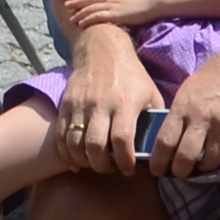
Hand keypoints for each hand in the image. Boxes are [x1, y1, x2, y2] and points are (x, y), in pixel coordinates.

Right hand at [54, 35, 156, 172]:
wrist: (102, 50)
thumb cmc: (131, 76)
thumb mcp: (151, 94)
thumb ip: (155, 120)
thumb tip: (158, 148)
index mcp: (125, 102)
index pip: (122, 140)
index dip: (124, 161)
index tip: (128, 170)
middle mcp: (100, 103)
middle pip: (95, 146)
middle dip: (102, 166)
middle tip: (110, 168)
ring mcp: (80, 104)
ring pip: (75, 143)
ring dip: (84, 161)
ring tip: (95, 164)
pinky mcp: (66, 104)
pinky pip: (61, 136)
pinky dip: (66, 153)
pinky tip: (77, 161)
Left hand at [147, 32, 219, 181]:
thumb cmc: (215, 74)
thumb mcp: (189, 89)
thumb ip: (179, 114)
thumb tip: (168, 141)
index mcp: (183, 105)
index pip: (165, 142)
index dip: (158, 162)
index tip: (157, 170)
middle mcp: (202, 116)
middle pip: (185, 158)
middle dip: (179, 172)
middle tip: (178, 173)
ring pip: (209, 162)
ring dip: (202, 169)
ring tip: (199, 167)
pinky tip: (218, 158)